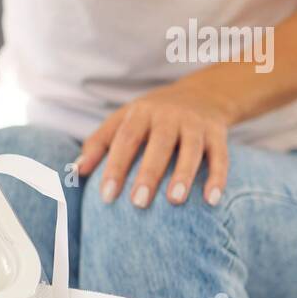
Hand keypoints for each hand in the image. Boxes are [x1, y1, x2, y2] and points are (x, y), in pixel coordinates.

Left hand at [76, 83, 235, 207]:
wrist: (201, 94)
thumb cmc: (151, 116)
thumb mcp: (123, 120)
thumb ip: (99, 144)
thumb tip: (75, 171)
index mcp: (141, 114)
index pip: (125, 140)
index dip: (115, 167)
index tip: (106, 196)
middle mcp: (169, 116)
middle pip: (159, 144)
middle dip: (149, 174)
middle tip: (138, 203)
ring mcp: (195, 124)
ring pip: (192, 149)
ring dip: (184, 175)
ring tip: (175, 201)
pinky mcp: (218, 133)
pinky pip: (221, 156)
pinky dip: (218, 177)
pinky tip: (211, 200)